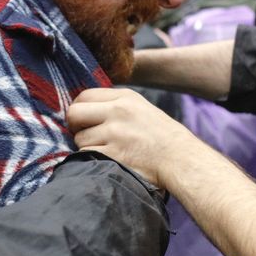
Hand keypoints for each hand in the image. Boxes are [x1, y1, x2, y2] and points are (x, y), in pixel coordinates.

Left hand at [67, 87, 199, 187]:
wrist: (181, 159)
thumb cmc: (160, 136)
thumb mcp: (139, 108)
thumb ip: (113, 105)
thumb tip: (81, 107)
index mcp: (124, 97)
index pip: (84, 96)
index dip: (78, 109)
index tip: (82, 120)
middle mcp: (118, 112)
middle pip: (74, 113)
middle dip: (74, 127)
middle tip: (84, 135)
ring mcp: (115, 133)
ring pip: (79, 138)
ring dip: (86, 146)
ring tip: (105, 150)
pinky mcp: (113, 155)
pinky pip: (86, 155)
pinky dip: (92, 160)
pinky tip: (107, 160)